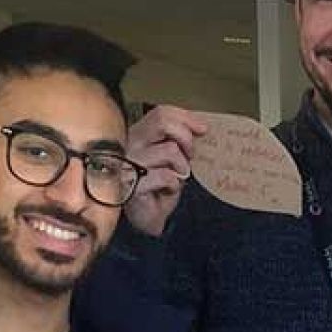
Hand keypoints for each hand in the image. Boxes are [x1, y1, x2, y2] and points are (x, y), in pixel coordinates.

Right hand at [124, 105, 206, 237]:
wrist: (147, 218)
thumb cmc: (159, 187)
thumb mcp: (172, 158)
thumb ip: (178, 140)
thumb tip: (201, 127)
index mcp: (137, 135)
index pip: (160, 113)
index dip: (185, 117)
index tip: (203, 129)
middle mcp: (128, 144)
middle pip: (162, 122)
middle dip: (185, 138)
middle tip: (190, 155)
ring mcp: (128, 163)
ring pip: (170, 151)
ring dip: (181, 168)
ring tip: (174, 179)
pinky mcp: (132, 183)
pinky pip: (167, 176)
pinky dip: (174, 185)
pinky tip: (165, 192)